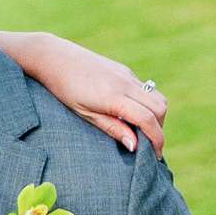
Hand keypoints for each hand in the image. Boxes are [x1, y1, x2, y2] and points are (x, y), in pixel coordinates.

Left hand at [28, 35, 167, 156]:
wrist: (55, 57)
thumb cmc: (65, 90)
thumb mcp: (85, 115)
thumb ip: (112, 128)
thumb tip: (135, 145)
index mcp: (115, 97)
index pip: (147, 119)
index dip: (157, 140)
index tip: (155, 156)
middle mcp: (125, 83)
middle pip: (160, 107)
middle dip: (159, 128)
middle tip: (150, 145)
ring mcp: (127, 74)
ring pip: (157, 96)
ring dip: (156, 115)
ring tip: (142, 130)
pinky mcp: (124, 70)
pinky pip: (146, 89)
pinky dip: (147, 104)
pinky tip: (131, 114)